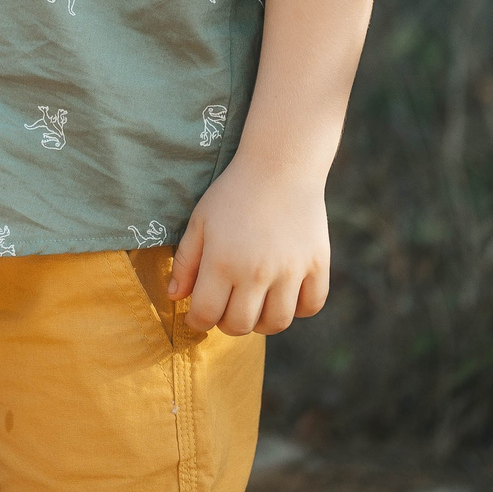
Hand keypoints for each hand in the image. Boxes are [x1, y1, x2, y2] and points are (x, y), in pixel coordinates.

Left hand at [168, 156, 331, 334]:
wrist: (280, 166)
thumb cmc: (233, 194)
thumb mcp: (200, 222)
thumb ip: (186, 262)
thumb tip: (175, 297)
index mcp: (222, 262)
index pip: (206, 315)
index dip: (197, 321)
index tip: (199, 314)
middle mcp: (256, 272)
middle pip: (240, 325)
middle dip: (227, 322)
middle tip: (226, 306)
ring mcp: (290, 271)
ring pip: (276, 323)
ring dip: (261, 321)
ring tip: (255, 304)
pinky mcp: (317, 265)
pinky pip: (310, 306)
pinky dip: (297, 308)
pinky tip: (284, 294)